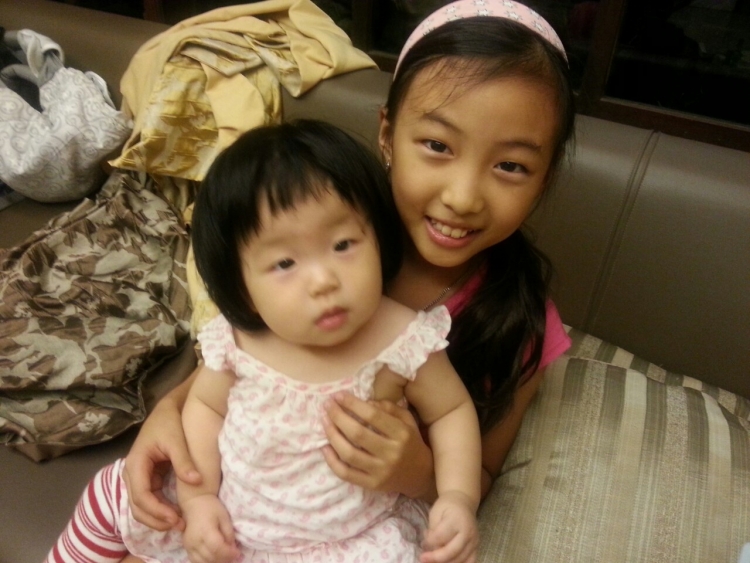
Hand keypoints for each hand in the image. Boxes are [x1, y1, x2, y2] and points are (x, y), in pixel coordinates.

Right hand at [123, 397, 201, 530]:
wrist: (167, 411)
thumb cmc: (169, 423)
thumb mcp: (177, 440)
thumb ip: (184, 461)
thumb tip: (196, 481)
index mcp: (136, 464)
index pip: (141, 495)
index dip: (156, 510)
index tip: (175, 518)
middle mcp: (132, 474)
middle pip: (137, 507)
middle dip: (156, 519)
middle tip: (179, 525)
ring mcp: (138, 478)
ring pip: (142, 507)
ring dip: (157, 518)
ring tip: (179, 523)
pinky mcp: (147, 479)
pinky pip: (150, 500)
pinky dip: (160, 510)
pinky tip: (176, 514)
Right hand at [182, 495, 239, 562]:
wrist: (195, 502)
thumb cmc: (211, 507)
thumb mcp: (224, 517)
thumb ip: (229, 533)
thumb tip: (233, 548)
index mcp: (205, 531)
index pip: (217, 548)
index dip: (229, 553)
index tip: (238, 553)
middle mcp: (195, 540)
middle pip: (211, 558)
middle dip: (224, 559)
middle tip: (233, 555)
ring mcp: (188, 545)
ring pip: (203, 562)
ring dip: (215, 562)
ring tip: (224, 556)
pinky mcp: (186, 547)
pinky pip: (195, 560)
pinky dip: (206, 561)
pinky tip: (214, 557)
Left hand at [321, 392, 434, 498]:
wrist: (420, 474)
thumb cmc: (410, 442)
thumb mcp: (407, 420)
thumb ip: (388, 408)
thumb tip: (364, 402)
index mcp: (401, 434)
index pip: (372, 416)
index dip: (353, 404)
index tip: (339, 395)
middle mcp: (391, 453)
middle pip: (357, 433)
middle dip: (338, 416)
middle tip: (327, 405)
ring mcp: (380, 471)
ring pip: (349, 453)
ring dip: (332, 435)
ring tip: (324, 421)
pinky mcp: (371, 485)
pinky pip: (346, 473)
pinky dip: (332, 460)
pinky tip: (324, 447)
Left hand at [420, 491, 477, 562]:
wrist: (463, 503)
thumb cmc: (446, 507)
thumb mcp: (435, 513)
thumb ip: (433, 530)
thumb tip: (430, 548)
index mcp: (456, 519)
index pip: (441, 536)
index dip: (429, 542)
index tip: (422, 543)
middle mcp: (468, 532)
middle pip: (451, 551)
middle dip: (435, 557)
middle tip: (423, 558)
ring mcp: (474, 541)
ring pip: (460, 559)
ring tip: (433, 560)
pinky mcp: (477, 548)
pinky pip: (469, 562)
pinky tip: (447, 562)